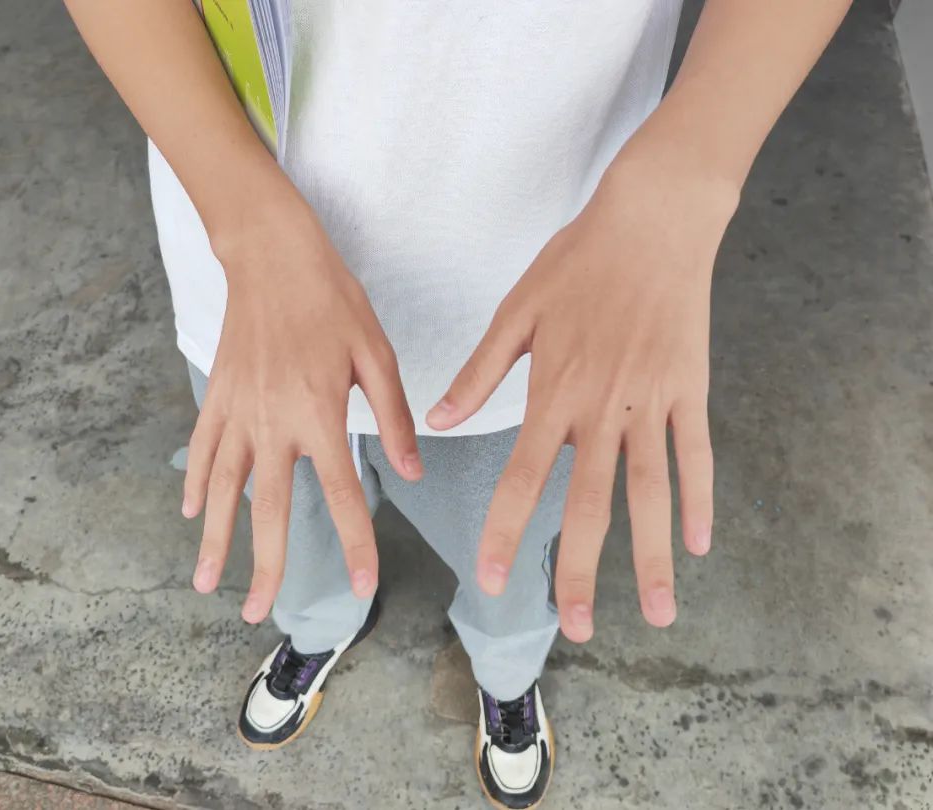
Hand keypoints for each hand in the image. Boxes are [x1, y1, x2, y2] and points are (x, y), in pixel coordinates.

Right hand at [184, 203, 421, 622]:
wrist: (271, 254)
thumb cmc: (331, 299)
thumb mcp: (375, 352)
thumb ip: (391, 415)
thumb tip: (411, 471)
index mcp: (320, 414)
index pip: (343, 495)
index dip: (356, 545)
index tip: (361, 588)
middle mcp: (274, 423)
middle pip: (270, 511)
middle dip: (266, 568)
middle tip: (257, 614)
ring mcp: (238, 411)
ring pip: (221, 490)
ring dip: (214, 541)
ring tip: (206, 584)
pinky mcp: (217, 395)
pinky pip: (203, 449)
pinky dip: (195, 484)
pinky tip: (189, 513)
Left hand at [427, 142, 737, 641]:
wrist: (653, 218)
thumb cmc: (578, 262)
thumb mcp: (518, 311)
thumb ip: (479, 373)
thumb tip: (435, 421)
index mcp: (554, 392)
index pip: (524, 478)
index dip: (508, 532)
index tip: (495, 580)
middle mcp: (604, 408)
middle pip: (591, 504)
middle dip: (581, 569)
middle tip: (574, 627)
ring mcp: (653, 402)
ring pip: (652, 492)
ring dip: (653, 556)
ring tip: (659, 612)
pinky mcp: (690, 388)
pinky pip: (696, 454)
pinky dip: (700, 500)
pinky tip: (699, 544)